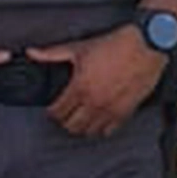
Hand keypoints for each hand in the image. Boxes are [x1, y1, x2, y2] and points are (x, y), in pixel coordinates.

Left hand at [27, 26, 167, 137]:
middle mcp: (95, 102)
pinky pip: (110, 131)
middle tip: (63, 115)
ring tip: (79, 119)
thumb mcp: (78, 48)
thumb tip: (31, 52)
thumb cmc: (113, 45)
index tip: (51, 110)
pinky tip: (98, 121)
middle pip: (72, 126)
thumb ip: (52, 53)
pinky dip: (101, 129)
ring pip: (90, 131)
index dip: (51, 113)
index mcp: (80, 88)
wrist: (145, 47)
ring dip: (82, 127)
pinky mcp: (127, 111)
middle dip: (64, 121)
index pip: (59, 112)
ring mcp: (111, 109)